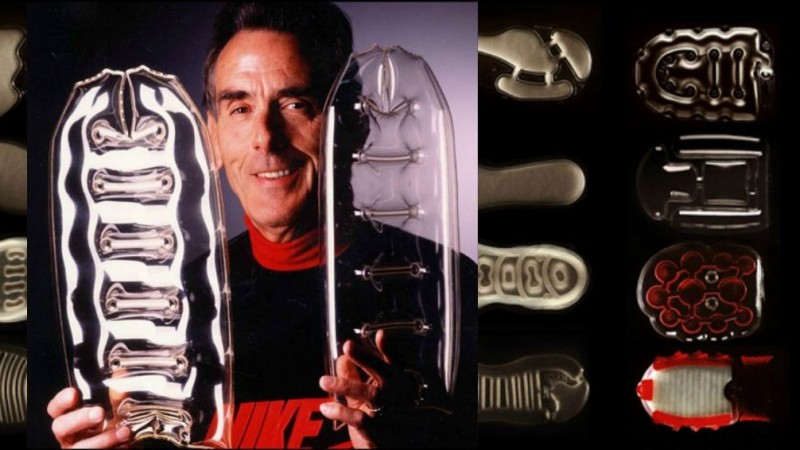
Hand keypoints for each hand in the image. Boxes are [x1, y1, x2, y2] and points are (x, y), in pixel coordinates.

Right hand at [47, 387, 130, 448]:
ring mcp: (77, 449)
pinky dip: (115, 448)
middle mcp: (70, 435)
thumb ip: (114, 397)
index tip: (73, 393)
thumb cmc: (111, 428)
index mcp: (71, 418)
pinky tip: (126, 444)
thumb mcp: (112, 412)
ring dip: (104, 439)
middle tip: (99, 412)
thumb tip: (121, 376)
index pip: (56, 409)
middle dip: (79, 418)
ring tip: (124, 431)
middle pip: (61, 426)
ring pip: (80, 447)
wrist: (121, 445)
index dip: (61, 401)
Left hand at [318, 330, 424, 447]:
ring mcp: (390, 411)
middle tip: (348, 345)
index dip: (389, 348)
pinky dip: (340, 411)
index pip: (396, 361)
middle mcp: (398, 394)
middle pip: (384, 372)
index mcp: (399, 381)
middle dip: (367, 358)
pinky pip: (359, 418)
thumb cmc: (382, 419)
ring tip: (323, 381)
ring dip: (345, 385)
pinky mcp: (379, 429)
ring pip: (370, 393)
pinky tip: (325, 407)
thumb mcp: (367, 396)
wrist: (395, 446)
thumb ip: (355, 377)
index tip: (380, 334)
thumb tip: (341, 358)